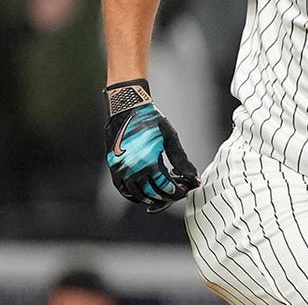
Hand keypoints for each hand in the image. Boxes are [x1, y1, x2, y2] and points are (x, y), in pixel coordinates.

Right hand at [104, 79, 199, 212]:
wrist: (127, 109)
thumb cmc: (152, 121)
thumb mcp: (170, 138)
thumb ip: (181, 159)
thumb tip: (193, 177)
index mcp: (148, 162)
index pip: (165, 187)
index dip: (177, 192)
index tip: (185, 191)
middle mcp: (132, 169)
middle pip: (152, 193)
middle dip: (166, 196)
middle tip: (176, 193)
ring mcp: (121, 170)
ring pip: (137, 195)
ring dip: (151, 198)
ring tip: (163, 195)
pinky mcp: (114, 168)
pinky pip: (123, 190)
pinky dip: (134, 195)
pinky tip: (144, 194)